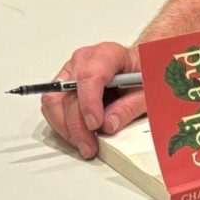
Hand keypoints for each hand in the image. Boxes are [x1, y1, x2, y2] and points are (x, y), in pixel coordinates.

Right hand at [41, 42, 143, 158]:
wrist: (136, 66)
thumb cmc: (141, 73)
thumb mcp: (147, 90)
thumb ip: (129, 106)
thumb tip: (109, 124)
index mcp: (107, 54)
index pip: (89, 75)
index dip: (89, 103)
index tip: (95, 124)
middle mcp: (84, 60)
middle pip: (69, 93)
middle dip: (77, 125)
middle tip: (90, 145)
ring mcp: (71, 72)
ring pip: (54, 101)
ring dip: (66, 128)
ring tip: (84, 145)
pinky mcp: (63, 85)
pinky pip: (53, 106)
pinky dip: (62, 125)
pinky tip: (78, 136)